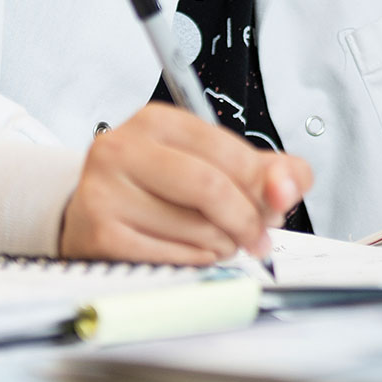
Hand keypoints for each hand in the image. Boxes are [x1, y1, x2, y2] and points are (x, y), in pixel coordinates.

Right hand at [60, 103, 313, 263]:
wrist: (92, 214)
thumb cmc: (159, 187)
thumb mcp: (214, 164)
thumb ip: (268, 170)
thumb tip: (289, 186)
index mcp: (157, 121)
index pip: (227, 151)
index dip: (261, 186)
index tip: (275, 208)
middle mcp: (122, 148)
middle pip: (209, 187)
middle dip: (246, 219)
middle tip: (258, 237)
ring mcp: (104, 191)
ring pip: (191, 226)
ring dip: (223, 243)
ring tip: (225, 243)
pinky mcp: (97, 233)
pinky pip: (167, 255)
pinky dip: (195, 260)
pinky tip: (198, 254)